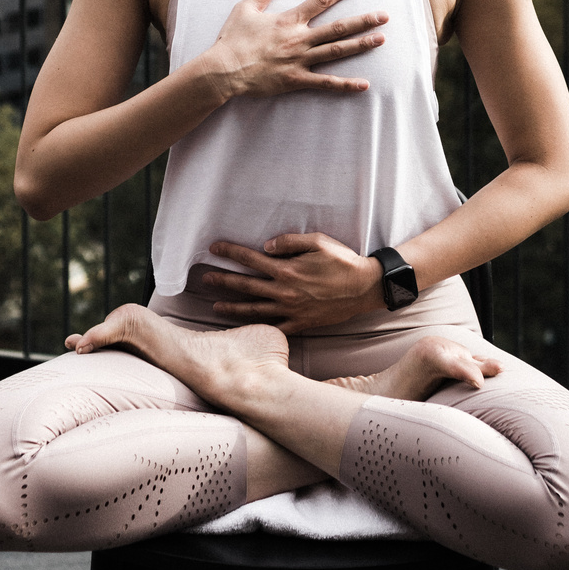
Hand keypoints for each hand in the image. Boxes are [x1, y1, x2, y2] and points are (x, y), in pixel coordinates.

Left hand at [200, 231, 384, 332]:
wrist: (364, 288)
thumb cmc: (342, 261)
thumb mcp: (318, 241)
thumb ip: (289, 242)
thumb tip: (265, 246)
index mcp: (286, 270)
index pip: (250, 259)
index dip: (230, 252)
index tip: (214, 248)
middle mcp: (284, 291)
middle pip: (245, 286)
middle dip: (222, 281)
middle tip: (204, 279)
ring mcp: (291, 310)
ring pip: (254, 310)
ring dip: (232, 308)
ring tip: (215, 307)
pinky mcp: (300, 323)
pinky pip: (275, 327)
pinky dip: (258, 328)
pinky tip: (246, 328)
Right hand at [204, 0, 386, 100]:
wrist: (224, 69)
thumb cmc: (233, 39)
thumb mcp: (246, 9)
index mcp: (289, 20)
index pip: (322, 0)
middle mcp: (299, 39)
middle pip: (338, 27)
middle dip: (363, 20)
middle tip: (384, 16)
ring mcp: (300, 60)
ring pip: (337, 51)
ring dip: (361, 45)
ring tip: (381, 40)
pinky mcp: (296, 80)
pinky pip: (325, 83)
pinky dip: (345, 85)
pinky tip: (364, 84)